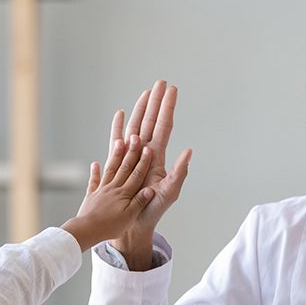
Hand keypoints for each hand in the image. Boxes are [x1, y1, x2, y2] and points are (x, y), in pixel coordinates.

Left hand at [62, 115, 154, 250]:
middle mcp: (113, 188)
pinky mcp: (91, 195)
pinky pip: (94, 181)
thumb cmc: (110, 227)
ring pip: (110, 169)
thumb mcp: (129, 216)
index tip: (148, 148)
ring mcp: (101, 190)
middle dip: (131, 151)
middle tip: (135, 137)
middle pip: (124, 167)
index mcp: (125, 193)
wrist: (87, 230)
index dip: (143, 161)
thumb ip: (139, 202)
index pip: (137, 174)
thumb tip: (151, 188)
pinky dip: (95, 172)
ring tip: (119, 141)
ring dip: (115, 155)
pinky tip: (95, 164)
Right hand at [110, 80, 191, 268]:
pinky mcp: (118, 162)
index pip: (164, 126)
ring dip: (140, 109)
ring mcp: (131, 156)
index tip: (171, 90)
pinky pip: (116, 141)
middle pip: (150, 121)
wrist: (134, 222)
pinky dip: (117, 127)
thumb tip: (189, 151)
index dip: (167, 108)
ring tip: (145, 92)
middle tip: (160, 82)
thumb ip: (180, 172)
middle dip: (155, 102)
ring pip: (135, 126)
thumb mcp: (170, 192)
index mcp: (157, 156)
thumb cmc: (153, 209)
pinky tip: (120, 113)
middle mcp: (145, 152)